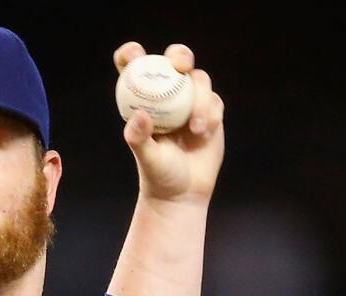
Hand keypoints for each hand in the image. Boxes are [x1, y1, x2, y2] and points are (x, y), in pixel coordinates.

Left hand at [113, 42, 224, 203]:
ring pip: (199, 80)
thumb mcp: (146, 158)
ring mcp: (191, 100)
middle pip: (175, 59)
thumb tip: (140, 116)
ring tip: (195, 128)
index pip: (134, 66)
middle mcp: (167, 94)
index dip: (131, 54)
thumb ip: (139, 138)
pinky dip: (210, 114)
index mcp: (143, 99)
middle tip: (180, 65)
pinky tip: (203, 134)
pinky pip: (214, 101)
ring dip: (199, 99)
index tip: (134, 56)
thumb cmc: (158, 174)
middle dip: (180, 55)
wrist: (183, 192)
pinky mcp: (211, 110)